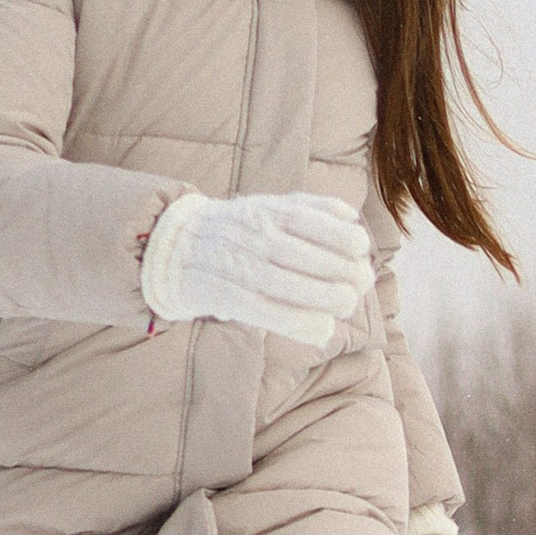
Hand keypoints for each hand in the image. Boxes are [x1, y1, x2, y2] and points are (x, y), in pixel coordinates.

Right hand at [141, 191, 373, 348]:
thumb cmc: (237, 230)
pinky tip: (321, 329)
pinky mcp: (224, 295)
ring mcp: (237, 266)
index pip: (313, 221)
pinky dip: (298, 323)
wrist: (173, 247)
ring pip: (288, 285)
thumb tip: (351, 217)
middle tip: (360, 283)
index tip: (362, 249)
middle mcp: (251, 236)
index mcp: (265, 210)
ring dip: (326, 299)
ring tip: (346, 303)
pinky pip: (266, 312)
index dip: (345, 237)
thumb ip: (310, 207)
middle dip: (343, 272)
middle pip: (305, 256)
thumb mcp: (268, 205)